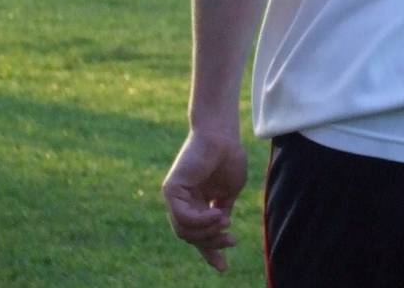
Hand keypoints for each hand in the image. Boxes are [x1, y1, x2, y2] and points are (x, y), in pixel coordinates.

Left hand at [162, 128, 247, 272]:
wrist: (223, 135)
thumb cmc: (230, 157)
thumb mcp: (230, 192)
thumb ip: (222, 211)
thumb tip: (221, 230)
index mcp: (197, 204)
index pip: (199, 234)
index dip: (210, 252)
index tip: (223, 268)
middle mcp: (183, 202)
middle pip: (191, 236)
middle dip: (212, 243)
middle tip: (231, 240)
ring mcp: (175, 197)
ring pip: (185, 231)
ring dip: (207, 232)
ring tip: (224, 221)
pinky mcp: (171, 190)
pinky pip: (182, 216)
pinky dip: (200, 221)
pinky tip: (216, 215)